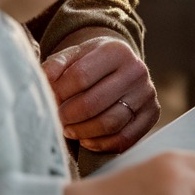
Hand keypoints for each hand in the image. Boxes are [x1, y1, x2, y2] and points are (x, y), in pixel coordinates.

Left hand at [42, 30, 160, 152]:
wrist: (122, 66)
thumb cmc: (92, 63)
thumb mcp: (74, 55)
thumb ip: (54, 66)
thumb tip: (41, 83)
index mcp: (116, 51)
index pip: (80, 76)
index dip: (58, 93)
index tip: (48, 100)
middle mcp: (137, 70)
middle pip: (94, 103)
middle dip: (68, 116)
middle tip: (56, 119)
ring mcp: (147, 93)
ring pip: (110, 123)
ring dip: (82, 132)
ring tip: (69, 129)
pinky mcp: (152, 114)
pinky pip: (124, 138)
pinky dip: (101, 144)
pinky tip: (86, 140)